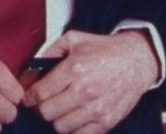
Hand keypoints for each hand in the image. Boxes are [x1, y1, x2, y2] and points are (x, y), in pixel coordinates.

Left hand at [22, 30, 159, 133]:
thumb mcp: (73, 39)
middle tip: (43, 103)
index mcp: (74, 68)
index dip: (29, 97)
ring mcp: (96, 109)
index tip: (29, 97)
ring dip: (56, 120)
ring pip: (60, 127)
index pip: (39, 93)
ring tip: (60, 110)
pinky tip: (74, 118)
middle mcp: (85, 90)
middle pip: (47, 112)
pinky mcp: (106, 122)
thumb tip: (29, 74)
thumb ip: (48, 53)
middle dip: (40, 109)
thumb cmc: (105, 50)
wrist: (137, 61)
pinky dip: (72, 130)